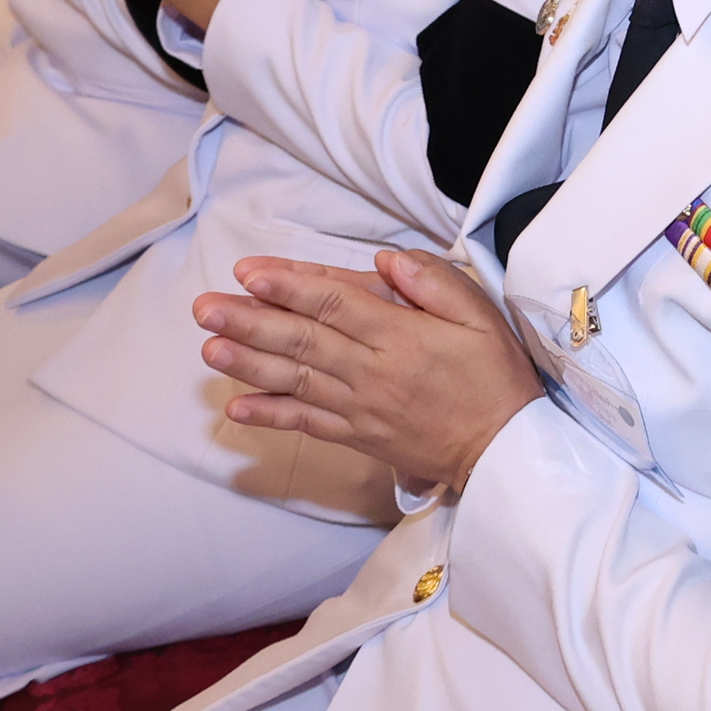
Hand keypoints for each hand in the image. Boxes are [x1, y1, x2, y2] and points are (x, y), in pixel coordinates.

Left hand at [198, 249, 545, 492]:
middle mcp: (373, 373)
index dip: (290, 287)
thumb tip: (386, 261)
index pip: (335, 305)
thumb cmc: (496, 377)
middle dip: (250, 322)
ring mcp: (362, 409)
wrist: (504, 449)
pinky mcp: (359, 436)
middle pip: (303, 341)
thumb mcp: (481, 317)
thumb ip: (435, 284)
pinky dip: (272, 416)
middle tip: (206, 307)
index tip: (250, 273)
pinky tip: (237, 409)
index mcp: (402, 337)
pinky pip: (308, 424)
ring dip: (248, 364)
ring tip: (209, 348)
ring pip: (296, 381)